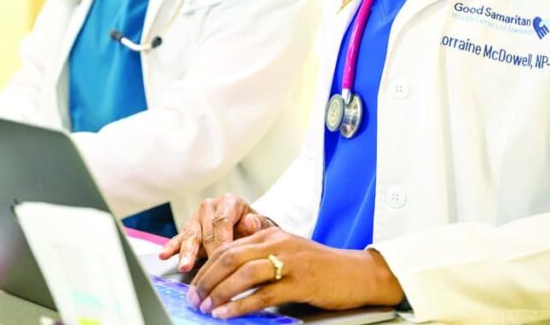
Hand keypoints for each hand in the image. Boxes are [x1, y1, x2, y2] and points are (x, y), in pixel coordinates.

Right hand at [159, 194, 273, 271]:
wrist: (248, 228)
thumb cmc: (255, 228)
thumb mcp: (262, 225)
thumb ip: (257, 225)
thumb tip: (250, 222)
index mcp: (229, 201)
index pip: (223, 221)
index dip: (223, 241)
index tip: (225, 258)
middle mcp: (210, 206)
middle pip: (206, 231)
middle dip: (208, 252)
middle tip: (210, 271)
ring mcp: (196, 218)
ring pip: (191, 236)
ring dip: (187, 253)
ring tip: (185, 266)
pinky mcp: (187, 230)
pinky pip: (178, 239)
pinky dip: (171, 248)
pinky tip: (164, 255)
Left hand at [187, 227, 403, 318]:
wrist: (354, 272)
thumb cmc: (318, 266)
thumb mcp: (286, 252)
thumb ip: (259, 256)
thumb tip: (227, 274)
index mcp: (269, 234)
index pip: (228, 246)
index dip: (207, 267)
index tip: (195, 284)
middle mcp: (276, 243)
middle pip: (230, 257)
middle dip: (207, 279)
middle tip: (195, 297)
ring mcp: (289, 262)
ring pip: (244, 274)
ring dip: (220, 292)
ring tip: (207, 307)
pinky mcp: (300, 282)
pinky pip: (263, 294)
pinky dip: (241, 305)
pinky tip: (228, 314)